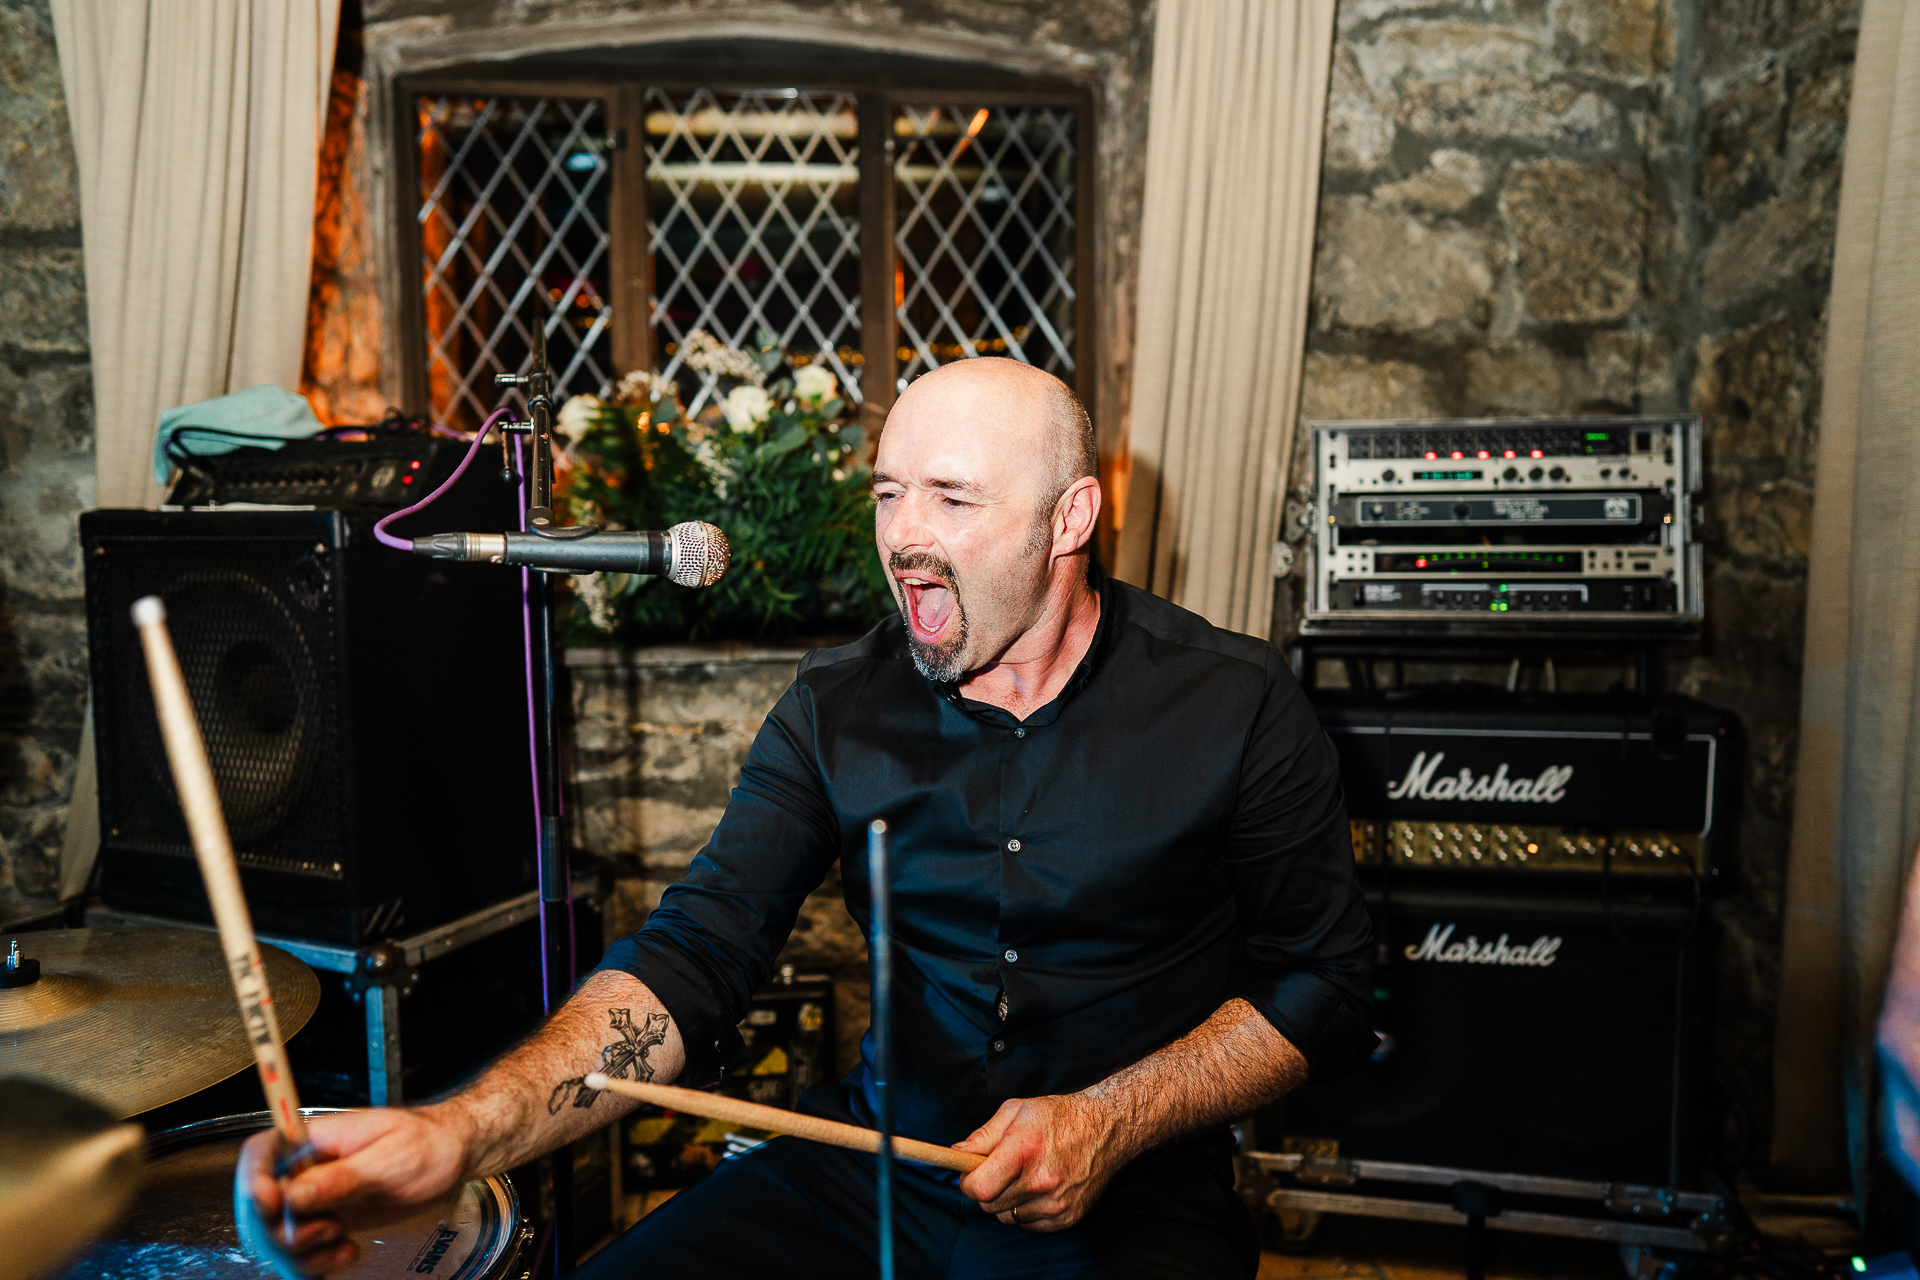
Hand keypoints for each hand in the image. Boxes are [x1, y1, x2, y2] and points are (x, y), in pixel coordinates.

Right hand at [239, 1107, 472, 1275]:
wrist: (451, 1157)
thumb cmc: (427, 1144)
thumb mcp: (391, 1157)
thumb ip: (342, 1177)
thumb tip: (294, 1194)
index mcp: (315, 1139)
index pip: (260, 1152)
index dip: (253, 1180)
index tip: (270, 1204)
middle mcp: (305, 1169)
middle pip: (259, 1207)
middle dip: (284, 1231)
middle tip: (330, 1229)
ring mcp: (314, 1199)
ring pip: (277, 1238)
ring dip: (305, 1253)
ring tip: (344, 1242)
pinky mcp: (327, 1222)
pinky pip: (301, 1254)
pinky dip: (316, 1265)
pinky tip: (347, 1253)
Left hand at [953, 1093, 1127, 1231]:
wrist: (1106, 1128)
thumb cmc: (1058, 1116)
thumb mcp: (1016, 1111)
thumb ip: (982, 1135)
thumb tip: (957, 1154)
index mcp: (1024, 1150)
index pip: (979, 1188)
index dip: (967, 1183)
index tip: (970, 1174)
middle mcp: (1041, 1181)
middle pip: (990, 1205)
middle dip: (986, 1189)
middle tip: (999, 1170)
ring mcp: (1056, 1203)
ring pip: (1007, 1217)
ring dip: (1007, 1201)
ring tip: (1023, 1176)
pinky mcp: (1068, 1217)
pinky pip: (1029, 1225)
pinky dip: (1027, 1210)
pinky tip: (1039, 1188)